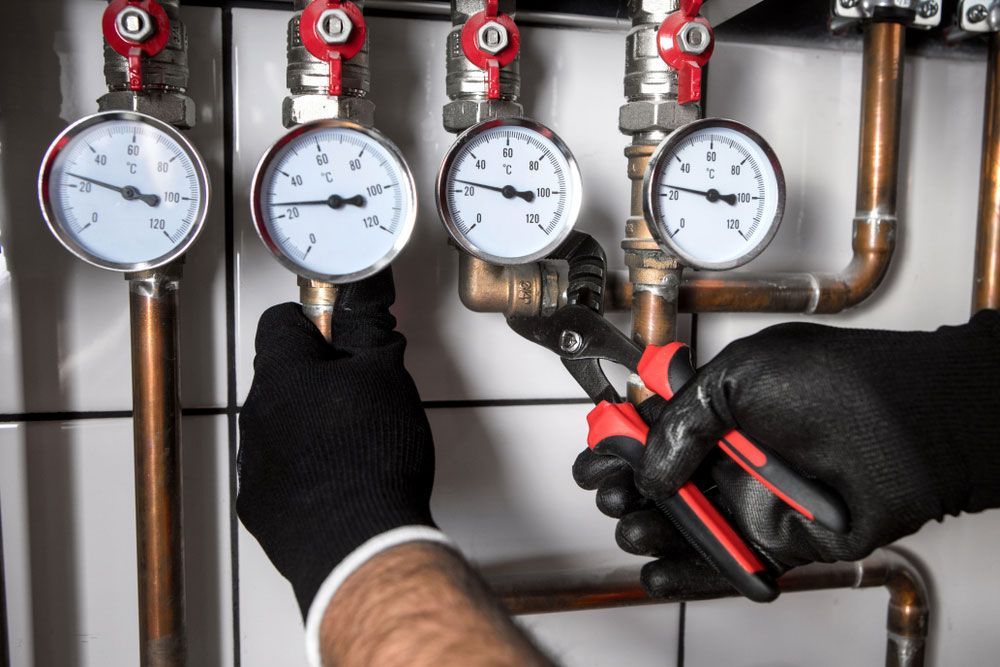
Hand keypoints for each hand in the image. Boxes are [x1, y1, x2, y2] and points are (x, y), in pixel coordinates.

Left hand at [237, 269, 435, 616]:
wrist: (360, 541)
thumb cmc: (373, 454)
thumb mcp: (387, 375)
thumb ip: (371, 334)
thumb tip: (365, 305)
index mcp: (282, 373)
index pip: (280, 321)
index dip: (316, 325)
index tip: (344, 343)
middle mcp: (255, 414)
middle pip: (282, 377)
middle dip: (317, 381)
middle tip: (361, 399)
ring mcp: (251, 463)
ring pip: (279, 426)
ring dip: (309, 427)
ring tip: (353, 449)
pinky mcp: (258, 505)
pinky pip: (278, 473)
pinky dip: (303, 473)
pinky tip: (337, 485)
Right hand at [574, 310, 999, 595]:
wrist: (909, 427)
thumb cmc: (839, 384)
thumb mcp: (740, 375)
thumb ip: (683, 418)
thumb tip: (649, 463)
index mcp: (717, 411)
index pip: (649, 430)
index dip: (616, 443)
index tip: (598, 452)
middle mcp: (729, 455)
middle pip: (655, 484)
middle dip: (621, 489)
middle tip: (611, 491)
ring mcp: (749, 500)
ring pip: (680, 528)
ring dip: (646, 531)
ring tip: (635, 527)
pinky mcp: (774, 542)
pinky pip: (721, 566)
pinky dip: (685, 575)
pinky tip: (657, 572)